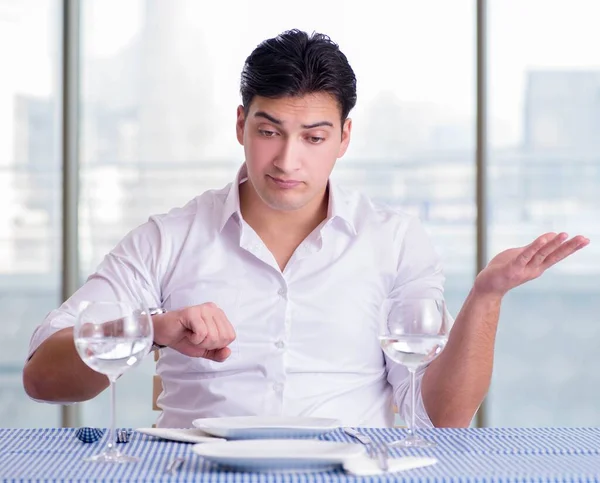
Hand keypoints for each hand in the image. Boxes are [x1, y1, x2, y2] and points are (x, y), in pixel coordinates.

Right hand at [152, 303, 235, 361]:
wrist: (163, 333)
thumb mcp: (204, 349)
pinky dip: (194, 339)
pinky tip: (187, 333)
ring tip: (191, 335)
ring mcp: (203, 309)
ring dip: (200, 342)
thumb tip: (228, 352)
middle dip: (208, 344)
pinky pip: (201, 333)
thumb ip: (217, 353)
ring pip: (213, 335)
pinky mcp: (192, 312)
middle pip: (223, 337)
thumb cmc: (184, 338)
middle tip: (196, 338)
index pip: (230, 336)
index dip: (217, 345)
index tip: (203, 340)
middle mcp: (213, 309)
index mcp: (219, 315)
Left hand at [474, 232, 589, 297]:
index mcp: (537, 266)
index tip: (585, 240)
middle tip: (585, 239)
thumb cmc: (502, 269)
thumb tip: (549, 237)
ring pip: (541, 255)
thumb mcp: (519, 256)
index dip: (570, 248)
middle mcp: (534, 269)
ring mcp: (523, 269)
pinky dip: (534, 247)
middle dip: (569, 247)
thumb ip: (532, 248)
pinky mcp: (512, 268)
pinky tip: (543, 239)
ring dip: (553, 245)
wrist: (487, 286)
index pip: (556, 255)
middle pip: (554, 256)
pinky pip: (524, 256)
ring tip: (565, 235)